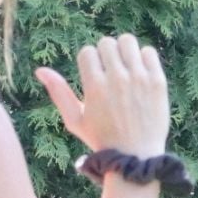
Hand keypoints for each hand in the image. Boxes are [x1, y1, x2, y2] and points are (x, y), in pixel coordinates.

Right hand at [35, 35, 170, 157]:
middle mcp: (117, 79)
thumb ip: (58, 92)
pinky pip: (149, 52)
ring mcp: (139, 79)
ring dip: (123, 51)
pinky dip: (142, 58)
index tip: (93, 75)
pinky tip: (139, 73)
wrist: (136, 156)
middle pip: (106, 43)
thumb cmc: (101, 139)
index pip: (87, 51)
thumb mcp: (74, 120)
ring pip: (128, 42)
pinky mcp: (158, 81)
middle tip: (108, 71)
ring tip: (124, 67)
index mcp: (95, 87)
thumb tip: (40, 70)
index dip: (87, 62)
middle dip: (104, 54)